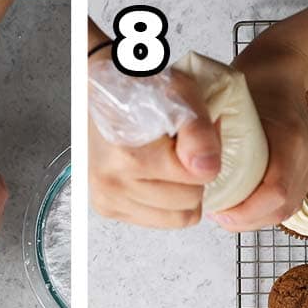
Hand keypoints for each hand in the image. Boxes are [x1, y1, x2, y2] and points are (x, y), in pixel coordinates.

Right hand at [89, 58, 221, 228]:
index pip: (198, 178)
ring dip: (180, 191)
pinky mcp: (108, 208)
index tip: (194, 133)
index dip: (207, 152)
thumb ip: (199, 133)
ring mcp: (108, 198)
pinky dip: (164, 202)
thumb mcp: (180, 93)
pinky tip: (154, 174)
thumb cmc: (137, 87)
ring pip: (178, 218)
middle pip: (190, 202)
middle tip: (181, 147)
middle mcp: (113, 183)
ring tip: (166, 160)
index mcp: (129, 156)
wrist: (100, 88)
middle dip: (193, 175)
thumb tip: (206, 168)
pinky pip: (158, 221)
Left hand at [211, 49, 307, 231]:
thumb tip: (182, 149)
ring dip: (254, 218)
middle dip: (247, 219)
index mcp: (288, 135)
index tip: (218, 209)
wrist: (280, 68)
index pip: (276, 189)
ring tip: (224, 213)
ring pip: (286, 209)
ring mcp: (306, 162)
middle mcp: (303, 152)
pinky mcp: (301, 168)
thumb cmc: (254, 79)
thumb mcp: (227, 94)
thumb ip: (208, 119)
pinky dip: (263, 210)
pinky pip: (288, 202)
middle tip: (216, 215)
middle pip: (282, 207)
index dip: (246, 209)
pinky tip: (239, 205)